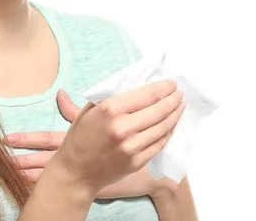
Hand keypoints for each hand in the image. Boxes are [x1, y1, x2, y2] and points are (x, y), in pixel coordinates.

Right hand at [3, 90, 178, 198]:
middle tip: (178, 93)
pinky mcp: (137, 162)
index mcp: (110, 109)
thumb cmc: (80, 136)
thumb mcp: (89, 109)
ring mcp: (132, 147)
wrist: (76, 171)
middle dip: (173, 99)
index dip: (163, 87)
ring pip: (163, 127)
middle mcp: (123, 127)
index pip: (146, 94)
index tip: (171, 83)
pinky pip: (159, 144)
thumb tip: (136, 84)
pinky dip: (168, 132)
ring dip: (175, 115)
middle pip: (158, 110)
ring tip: (179, 106)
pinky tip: (171, 125)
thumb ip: (111, 96)